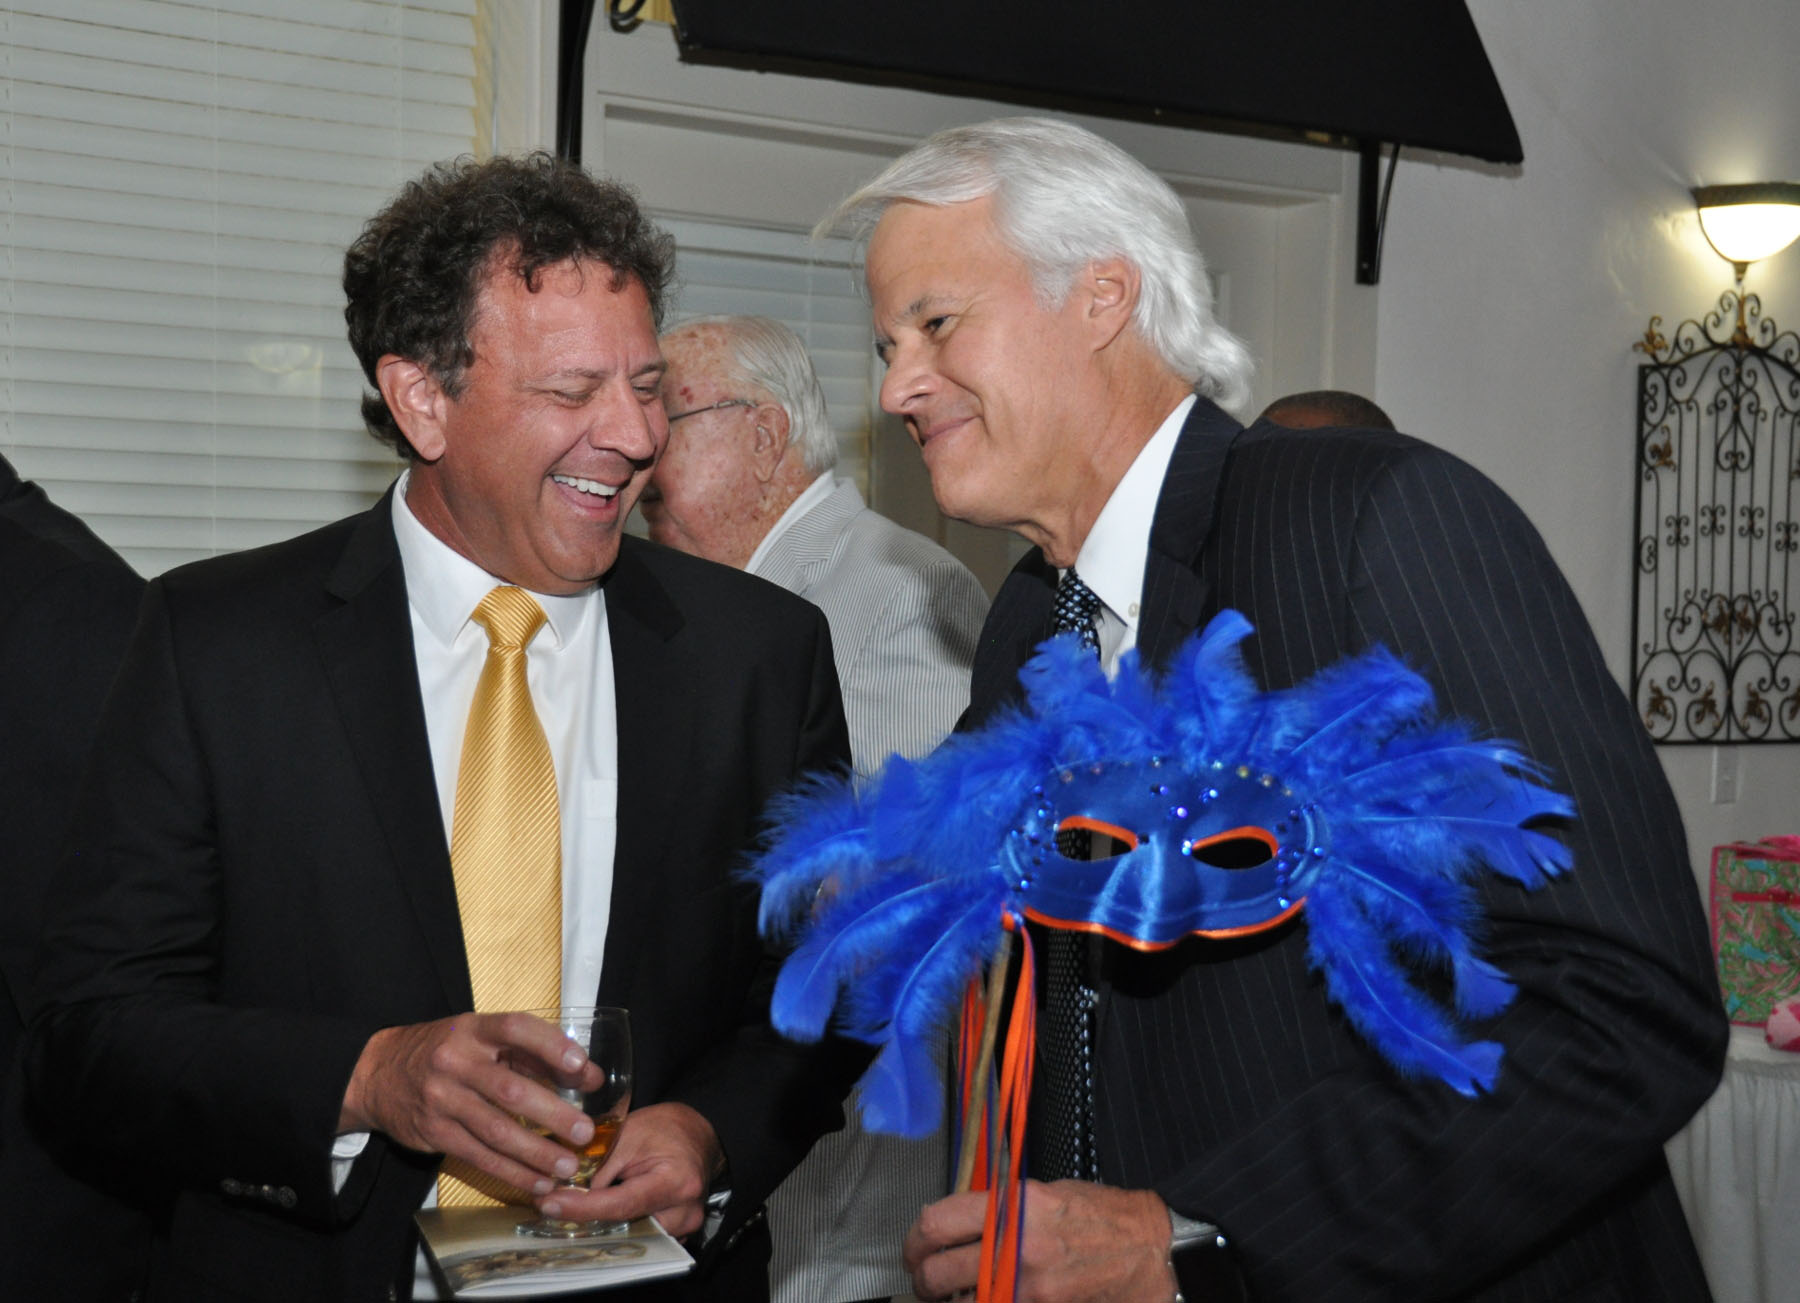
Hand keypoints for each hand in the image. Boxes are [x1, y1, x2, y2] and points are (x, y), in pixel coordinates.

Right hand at [338, 1012, 602, 1195]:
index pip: (515, 1028)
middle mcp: (456, 1062)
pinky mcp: (434, 1132)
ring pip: (496, 1130)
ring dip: (536, 1152)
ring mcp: (442, 1099)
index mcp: (473, 1029)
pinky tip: (538, 1181)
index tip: (581, 1065)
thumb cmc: (444, 1052)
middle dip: (553, 1113)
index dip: (550, 1045)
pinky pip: (478, 1156)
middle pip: (510, 1089)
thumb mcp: (478, 1037)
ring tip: (568, 1165)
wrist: (377, 1074)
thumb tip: (587, 1074)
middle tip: (585, 1131)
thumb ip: (528, 1052)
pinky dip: (511, 1172)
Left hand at [536, 1101, 723, 1236]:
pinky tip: (603, 1211)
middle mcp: (685, 1211)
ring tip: (579, 1205)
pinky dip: (621, 1225)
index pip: (622, 1204)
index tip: (550, 1204)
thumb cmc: (664, 1128)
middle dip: (589, 1218)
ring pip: (632, 1236)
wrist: (696, 1134)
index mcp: (676, 1181)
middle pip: (626, 1227)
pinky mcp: (679, 1233)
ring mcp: (685, 1226)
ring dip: (604, 1223)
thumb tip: (566, 1193)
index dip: (583, 1207)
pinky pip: (643, 1236)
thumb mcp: (628, 1133)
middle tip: (555, 1205)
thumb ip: (600, 1166)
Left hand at [905, 1180, 1177, 1302]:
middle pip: (937, 1272)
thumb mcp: (1045, 1194)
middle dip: (923, 1280)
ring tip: (955, 1294)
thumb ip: (998, 1208)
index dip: (915, 1240)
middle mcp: (1016, 1247)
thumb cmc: (1103, 1218)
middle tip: (925, 1279)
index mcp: (1014, 1207)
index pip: (937, 1223)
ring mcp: (1027, 1287)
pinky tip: (988, 1299)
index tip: (915, 1247)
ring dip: (951, 1301)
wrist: (1150, 1251)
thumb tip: (956, 1222)